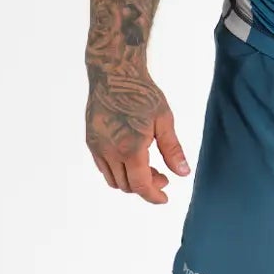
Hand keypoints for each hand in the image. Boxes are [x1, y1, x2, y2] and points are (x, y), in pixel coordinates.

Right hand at [85, 70, 190, 200]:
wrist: (113, 75)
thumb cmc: (141, 94)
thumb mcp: (164, 120)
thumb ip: (172, 149)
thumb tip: (183, 173)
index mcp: (131, 149)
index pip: (141, 185)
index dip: (154, 196)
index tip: (164, 198)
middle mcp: (110, 152)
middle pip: (128, 186)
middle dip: (146, 186)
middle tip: (162, 176)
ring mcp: (97, 148)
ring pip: (113, 180)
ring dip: (131, 181)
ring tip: (148, 167)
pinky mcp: (90, 141)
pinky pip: (103, 167)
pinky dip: (118, 171)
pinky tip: (131, 159)